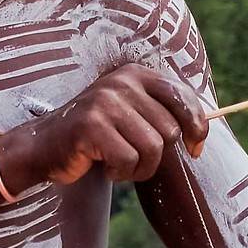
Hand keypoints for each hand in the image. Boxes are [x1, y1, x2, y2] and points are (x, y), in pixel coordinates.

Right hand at [27, 65, 209, 184]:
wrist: (45, 147)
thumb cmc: (97, 136)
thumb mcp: (132, 115)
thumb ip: (163, 115)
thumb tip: (202, 135)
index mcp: (135, 74)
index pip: (183, 97)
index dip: (197, 126)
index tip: (195, 149)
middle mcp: (122, 82)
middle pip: (170, 131)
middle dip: (157, 157)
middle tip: (133, 159)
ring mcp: (105, 101)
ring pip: (153, 148)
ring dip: (140, 168)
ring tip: (119, 164)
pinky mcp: (92, 125)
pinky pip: (128, 160)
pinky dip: (121, 173)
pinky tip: (105, 167)